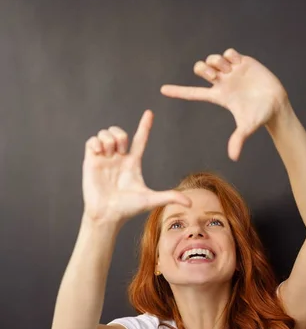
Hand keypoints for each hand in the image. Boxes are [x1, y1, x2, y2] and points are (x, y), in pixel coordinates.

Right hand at [82, 110, 191, 224]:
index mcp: (133, 163)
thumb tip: (191, 203)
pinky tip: (100, 153)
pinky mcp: (91, 161)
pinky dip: (96, 142)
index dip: (145, 126)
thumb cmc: (128, 209)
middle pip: (120, 132)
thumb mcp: (151, 200)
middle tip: (121, 150)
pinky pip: (91, 141)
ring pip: (106, 133)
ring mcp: (104, 159)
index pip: (140, 139)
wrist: (107, 215)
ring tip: (109, 154)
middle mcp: (118, 158)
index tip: (150, 113)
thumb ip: (170, 197)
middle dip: (121, 135)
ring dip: (109, 139)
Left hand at [161, 48, 287, 160]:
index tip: (162, 90)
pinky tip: (237, 64)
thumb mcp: (247, 127)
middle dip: (203, 68)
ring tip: (229, 70)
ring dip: (217, 61)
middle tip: (214, 75)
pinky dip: (230, 55)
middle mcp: (222, 83)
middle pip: (201, 70)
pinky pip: (229, 52)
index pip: (194, 93)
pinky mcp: (242, 63)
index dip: (178, 91)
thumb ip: (238, 139)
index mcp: (218, 96)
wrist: (276, 103)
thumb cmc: (260, 116)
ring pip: (213, 59)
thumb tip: (233, 157)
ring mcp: (231, 72)